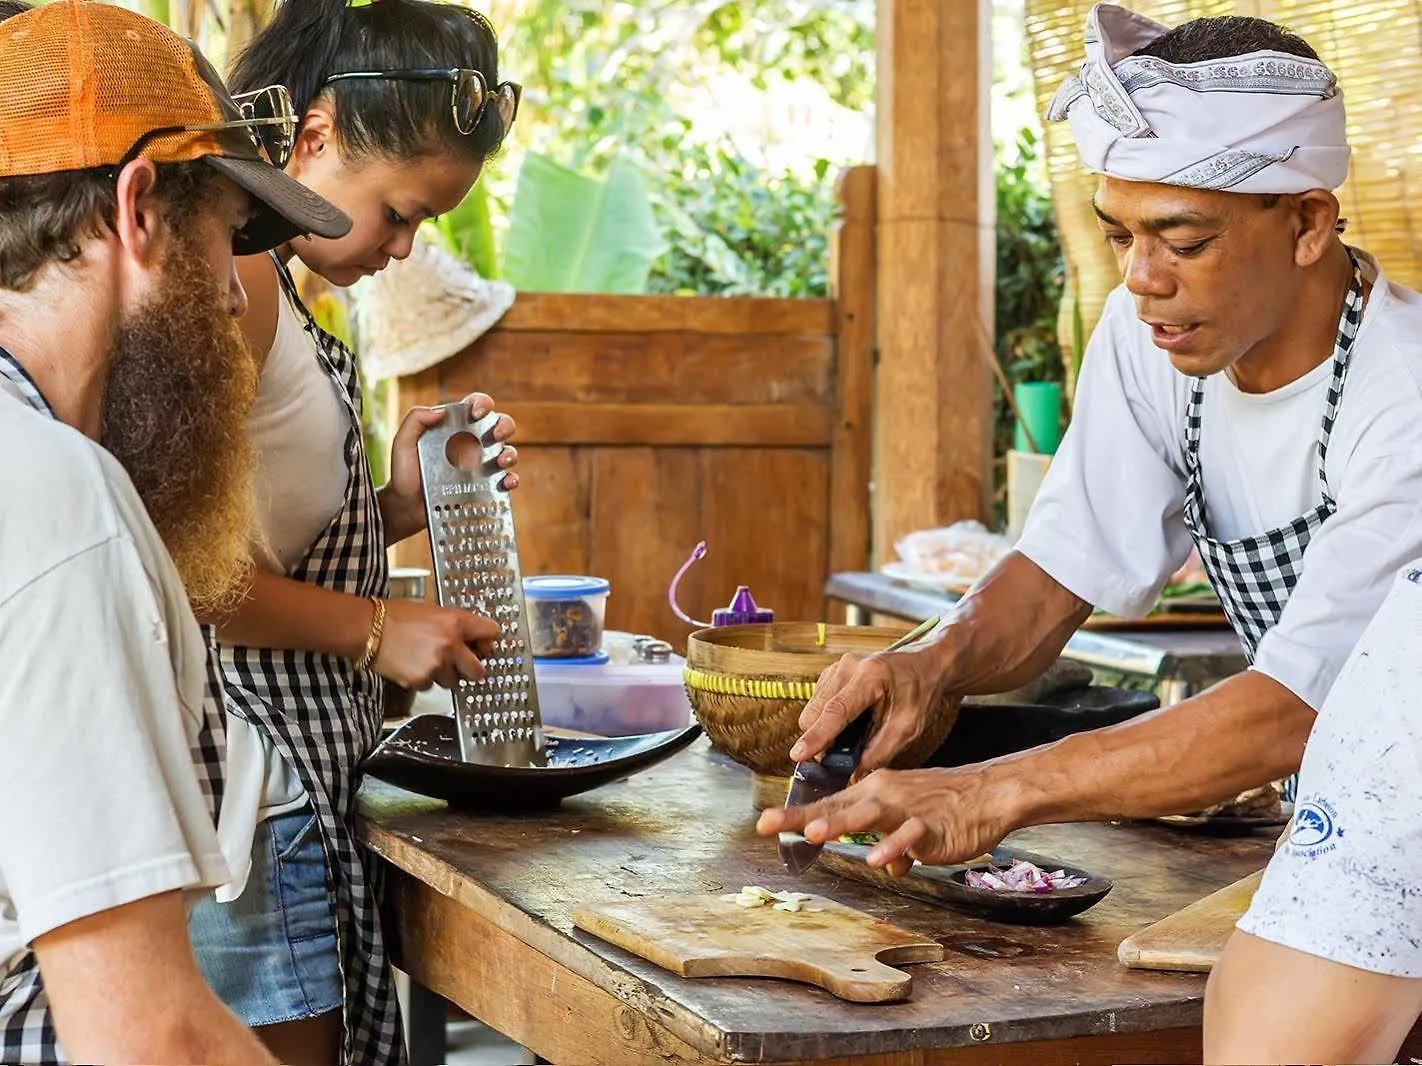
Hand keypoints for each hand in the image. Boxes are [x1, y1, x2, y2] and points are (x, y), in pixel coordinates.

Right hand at [373, 598, 500, 690]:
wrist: (367, 629)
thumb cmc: (396, 616)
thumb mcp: (432, 611)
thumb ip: (455, 625)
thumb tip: (472, 639)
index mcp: (456, 622)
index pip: (492, 633)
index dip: (487, 641)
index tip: (483, 646)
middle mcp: (451, 644)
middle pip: (478, 671)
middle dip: (471, 670)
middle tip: (460, 666)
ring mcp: (437, 665)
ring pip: (453, 682)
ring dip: (444, 676)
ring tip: (425, 660)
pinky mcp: (421, 680)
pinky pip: (430, 686)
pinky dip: (423, 680)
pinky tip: (411, 665)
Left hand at [381, 392, 517, 540]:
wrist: (406, 508)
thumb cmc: (404, 474)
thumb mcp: (403, 443)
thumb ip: (415, 420)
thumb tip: (441, 410)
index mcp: (455, 428)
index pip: (475, 407)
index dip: (482, 403)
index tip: (476, 414)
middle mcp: (472, 444)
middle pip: (499, 425)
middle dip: (504, 425)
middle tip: (495, 435)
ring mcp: (480, 466)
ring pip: (507, 451)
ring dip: (510, 453)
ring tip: (501, 462)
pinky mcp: (484, 487)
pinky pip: (506, 480)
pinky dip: (512, 480)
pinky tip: (506, 482)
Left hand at [755, 766, 1015, 877]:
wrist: (989, 794)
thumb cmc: (946, 807)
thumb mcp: (909, 823)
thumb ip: (891, 842)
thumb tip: (886, 864)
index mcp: (872, 793)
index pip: (828, 803)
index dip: (796, 814)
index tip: (764, 823)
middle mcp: (883, 795)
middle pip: (836, 806)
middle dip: (803, 817)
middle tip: (769, 823)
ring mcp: (905, 809)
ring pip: (867, 815)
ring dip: (841, 823)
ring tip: (816, 833)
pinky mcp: (929, 826)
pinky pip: (908, 837)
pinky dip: (893, 847)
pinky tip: (879, 860)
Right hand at [790, 644, 947, 772]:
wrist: (926, 662)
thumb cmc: (921, 690)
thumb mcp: (910, 725)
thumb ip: (882, 750)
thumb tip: (855, 772)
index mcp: (870, 677)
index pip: (835, 711)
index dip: (817, 736)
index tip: (799, 755)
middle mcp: (848, 667)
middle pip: (815, 712)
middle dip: (820, 739)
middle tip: (839, 757)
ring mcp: (837, 667)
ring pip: (812, 708)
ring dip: (822, 728)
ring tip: (848, 738)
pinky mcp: (833, 672)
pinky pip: (818, 701)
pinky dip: (825, 718)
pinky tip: (848, 723)